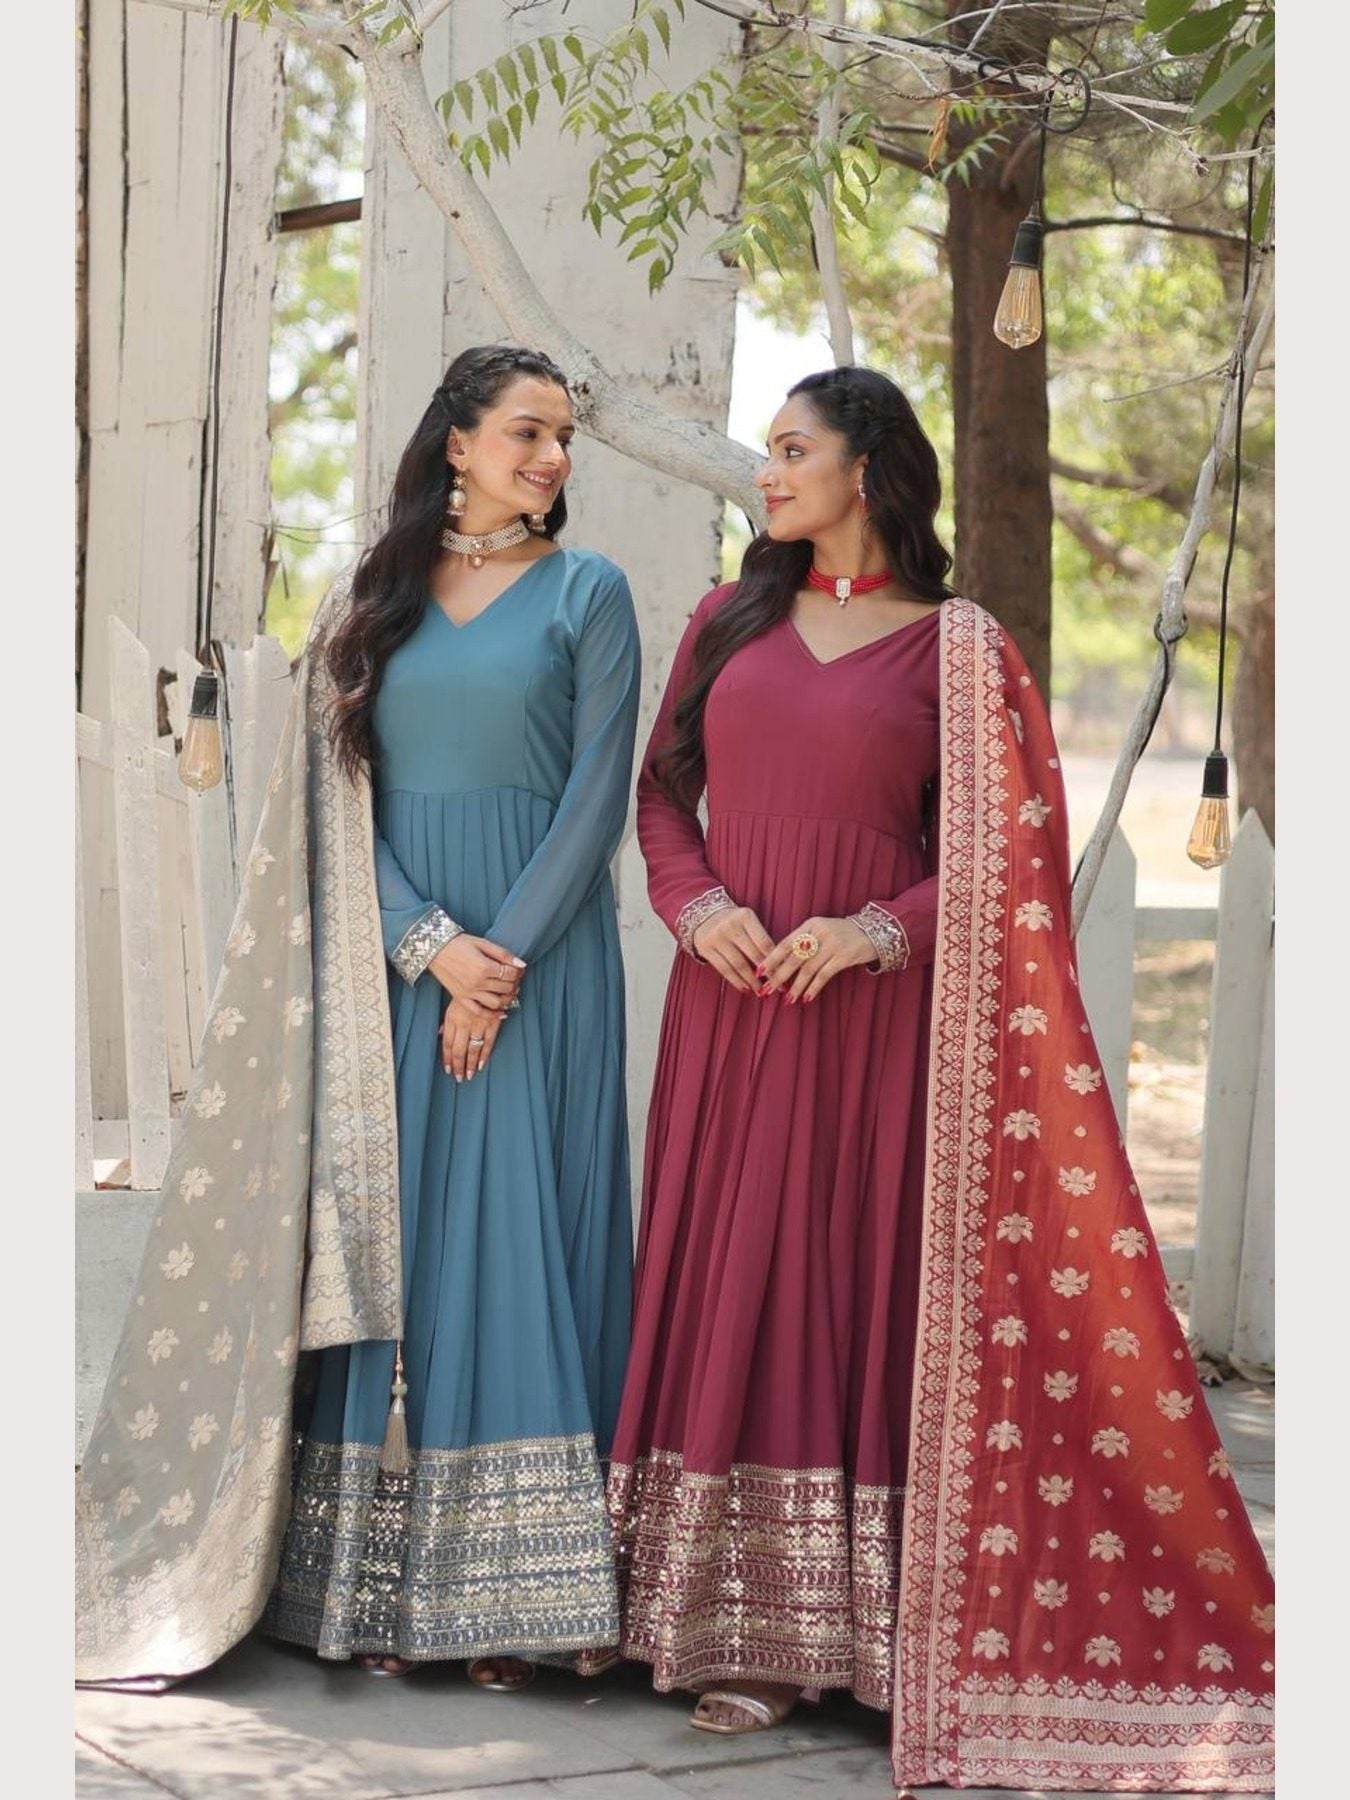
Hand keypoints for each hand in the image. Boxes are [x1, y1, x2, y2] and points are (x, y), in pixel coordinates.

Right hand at [428, 934, 525, 1011]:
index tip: (518, 968)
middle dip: (515, 983)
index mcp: (484, 967)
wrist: (435, 949)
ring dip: (508, 999)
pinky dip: (492, 1015)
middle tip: (516, 978)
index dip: (518, 971)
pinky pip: (479, 1012)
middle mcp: (477, 982)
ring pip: (496, 1003)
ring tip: (510, 992)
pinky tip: (502, 1013)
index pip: (511, 974)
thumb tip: (522, 964)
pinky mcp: (461, 998)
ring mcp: (468, 992)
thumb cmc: (459, 943)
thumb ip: (503, 954)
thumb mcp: (483, 943)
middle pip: (506, 988)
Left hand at [442, 994, 503, 1082]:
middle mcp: (464, 1023)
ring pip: (472, 1049)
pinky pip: (488, 1043)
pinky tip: (480, 1065)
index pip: (447, 1043)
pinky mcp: (492, 1023)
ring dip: (469, 1065)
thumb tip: (440, 1033)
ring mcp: (478, 1024)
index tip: (448, 1069)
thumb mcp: (454, 1002)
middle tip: (458, 1078)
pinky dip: (484, 1055)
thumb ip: (448, 1020)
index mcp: (452, 1017)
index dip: (447, 1058)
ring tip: (468, 1076)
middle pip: (458, 1050)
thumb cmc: (470, 989)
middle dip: (458, 1066)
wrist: (487, 977)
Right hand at [691, 904, 774, 993]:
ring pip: (738, 965)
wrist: (704, 915)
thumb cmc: (734, 922)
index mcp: (745, 916)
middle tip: (777, 987)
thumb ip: (761, 938)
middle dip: (767, 974)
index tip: (785, 975)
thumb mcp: (748, 922)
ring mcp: (716, 937)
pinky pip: (724, 969)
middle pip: (753, 954)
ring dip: (752, 981)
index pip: (764, 943)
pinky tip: (746, 989)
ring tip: (761, 992)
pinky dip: (736, 981)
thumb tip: (780, 965)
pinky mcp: (705, 948)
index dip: (776, 961)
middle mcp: (730, 925)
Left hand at [757, 915, 876, 1003]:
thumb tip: (779, 962)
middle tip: (766, 990)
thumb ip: (803, 941)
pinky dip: (813, 987)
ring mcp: (832, 944)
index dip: (771, 958)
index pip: (786, 943)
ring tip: (787, 1000)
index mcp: (810, 924)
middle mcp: (819, 932)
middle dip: (779, 976)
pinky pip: (824, 975)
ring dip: (796, 986)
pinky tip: (806, 998)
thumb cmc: (842, 934)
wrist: (873, 932)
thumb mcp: (821, 930)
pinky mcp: (844, 956)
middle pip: (794, 958)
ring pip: (808, 969)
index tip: (759, 972)